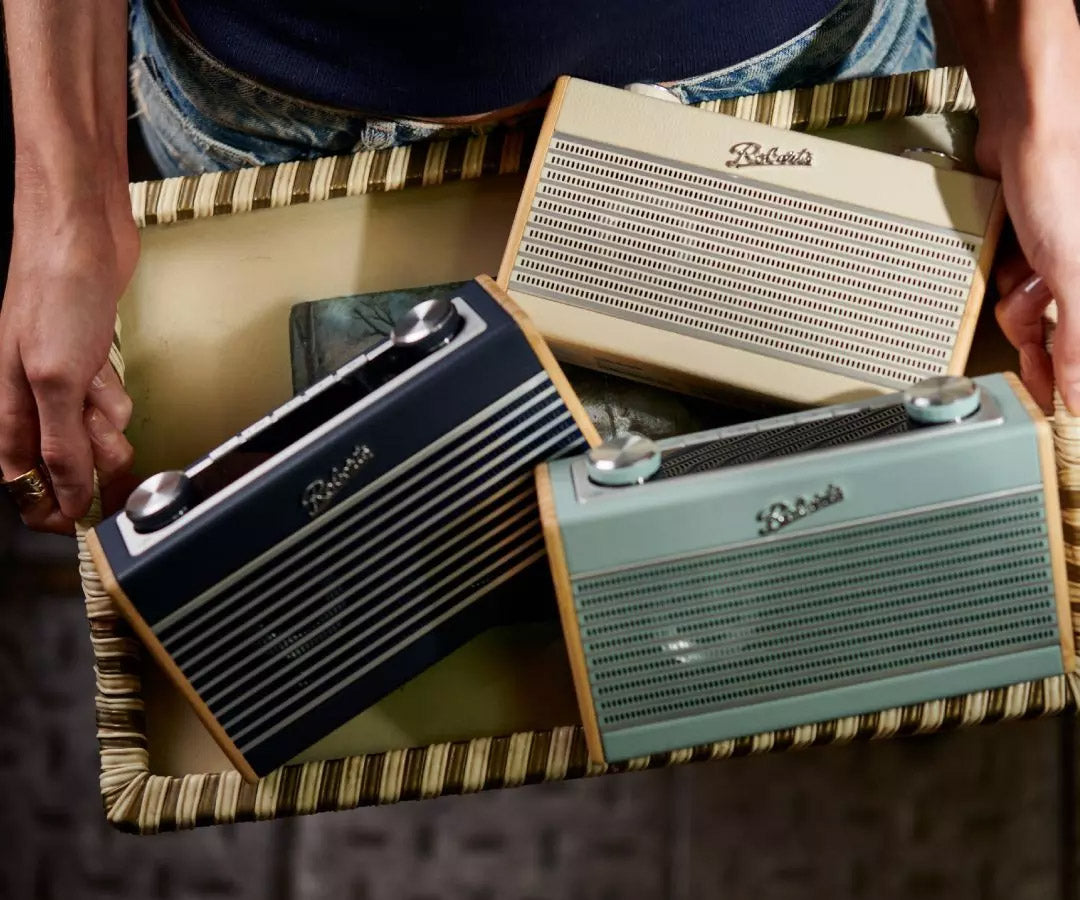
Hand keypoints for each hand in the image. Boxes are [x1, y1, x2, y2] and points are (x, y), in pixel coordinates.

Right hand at [0, 191, 139, 531]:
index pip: (23, 477)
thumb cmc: (55, 289)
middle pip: (67, 457)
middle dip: (92, 455)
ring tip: (103, 389)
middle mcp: (34, 395)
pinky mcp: (90, 359)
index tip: (79, 521)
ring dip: (107, 418)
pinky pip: (109, 399)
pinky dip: (116, 391)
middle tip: (106, 438)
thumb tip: (67, 496)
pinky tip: (109, 370)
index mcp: (12, 405)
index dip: (50, 503)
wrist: (83, 233)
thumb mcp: (57, 378)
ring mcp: (63, 377)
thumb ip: (61, 441)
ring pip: (93, 429)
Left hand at [976, 105, 1079, 414]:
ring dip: (1018, 298)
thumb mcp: (1077, 274)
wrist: (1026, 127)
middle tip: (1026, 329)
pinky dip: (1004, 274)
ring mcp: (1058, 258)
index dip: (1072, 376)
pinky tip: (1008, 256)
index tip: (1058, 405)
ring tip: (1021, 272)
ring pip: (1032, 307)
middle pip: (1059, 332)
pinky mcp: (1030, 245)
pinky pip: (1013, 279)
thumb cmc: (1062, 183)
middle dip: (1037, 330)